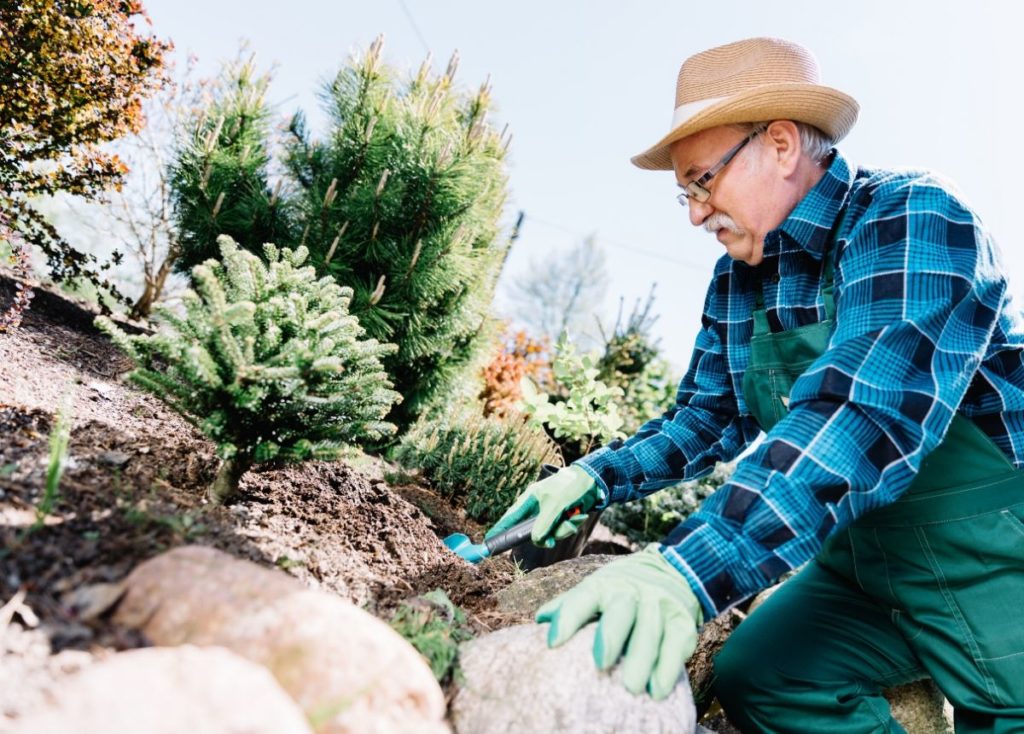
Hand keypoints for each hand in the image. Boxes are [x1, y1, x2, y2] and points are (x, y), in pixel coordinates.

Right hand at [485, 465, 600, 547]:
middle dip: (547, 535)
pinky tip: (580, 514)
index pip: (510, 518)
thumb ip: (544, 523)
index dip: (500, 530)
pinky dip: (571, 525)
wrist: (594, 481)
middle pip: (533, 532)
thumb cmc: (570, 486)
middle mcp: (537, 508)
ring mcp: (549, 515)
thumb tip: (535, 540)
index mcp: (529, 499)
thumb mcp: (556, 504)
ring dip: (564, 529)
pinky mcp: (561, 519)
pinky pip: (562, 531)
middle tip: (550, 542)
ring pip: (550, 534)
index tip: (488, 543)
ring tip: (574, 516)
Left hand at [535, 545, 702, 699]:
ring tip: (631, 687)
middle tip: (600, 663)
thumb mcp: (596, 588)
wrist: (671, 569)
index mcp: (604, 585)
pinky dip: (668, 667)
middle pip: (621, 610)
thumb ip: (569, 604)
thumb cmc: (621, 589)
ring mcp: (659, 605)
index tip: (552, 642)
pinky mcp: (682, 621)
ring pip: (650, 630)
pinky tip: (658, 688)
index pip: (583, 597)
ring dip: (641, 659)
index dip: (567, 618)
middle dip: (611, 636)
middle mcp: (632, 592)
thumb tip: (540, 620)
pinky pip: (677, 643)